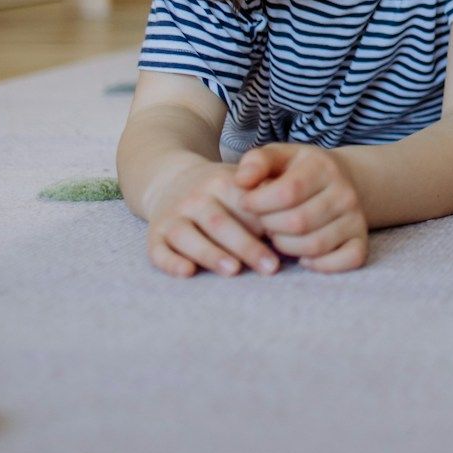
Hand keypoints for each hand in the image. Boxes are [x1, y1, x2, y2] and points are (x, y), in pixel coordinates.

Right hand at [144, 160, 279, 278]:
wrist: (172, 180)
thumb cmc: (221, 190)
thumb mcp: (242, 181)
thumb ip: (266, 194)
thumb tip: (298, 217)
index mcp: (221, 182)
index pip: (245, 204)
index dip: (264, 223)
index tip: (286, 240)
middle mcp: (194, 198)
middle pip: (220, 223)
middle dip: (246, 246)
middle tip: (270, 267)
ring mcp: (172, 216)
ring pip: (189, 237)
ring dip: (211, 254)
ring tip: (234, 270)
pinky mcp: (154, 235)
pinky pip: (159, 251)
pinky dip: (171, 262)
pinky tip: (188, 272)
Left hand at [235, 143, 370, 272]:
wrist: (339, 180)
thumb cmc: (297, 172)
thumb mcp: (277, 157)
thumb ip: (255, 163)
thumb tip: (241, 181)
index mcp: (322, 167)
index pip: (287, 192)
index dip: (258, 203)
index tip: (246, 203)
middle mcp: (345, 192)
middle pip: (298, 223)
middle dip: (270, 227)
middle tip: (263, 221)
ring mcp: (356, 218)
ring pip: (314, 245)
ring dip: (286, 247)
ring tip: (278, 234)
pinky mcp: (361, 240)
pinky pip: (345, 261)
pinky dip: (320, 265)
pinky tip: (303, 255)